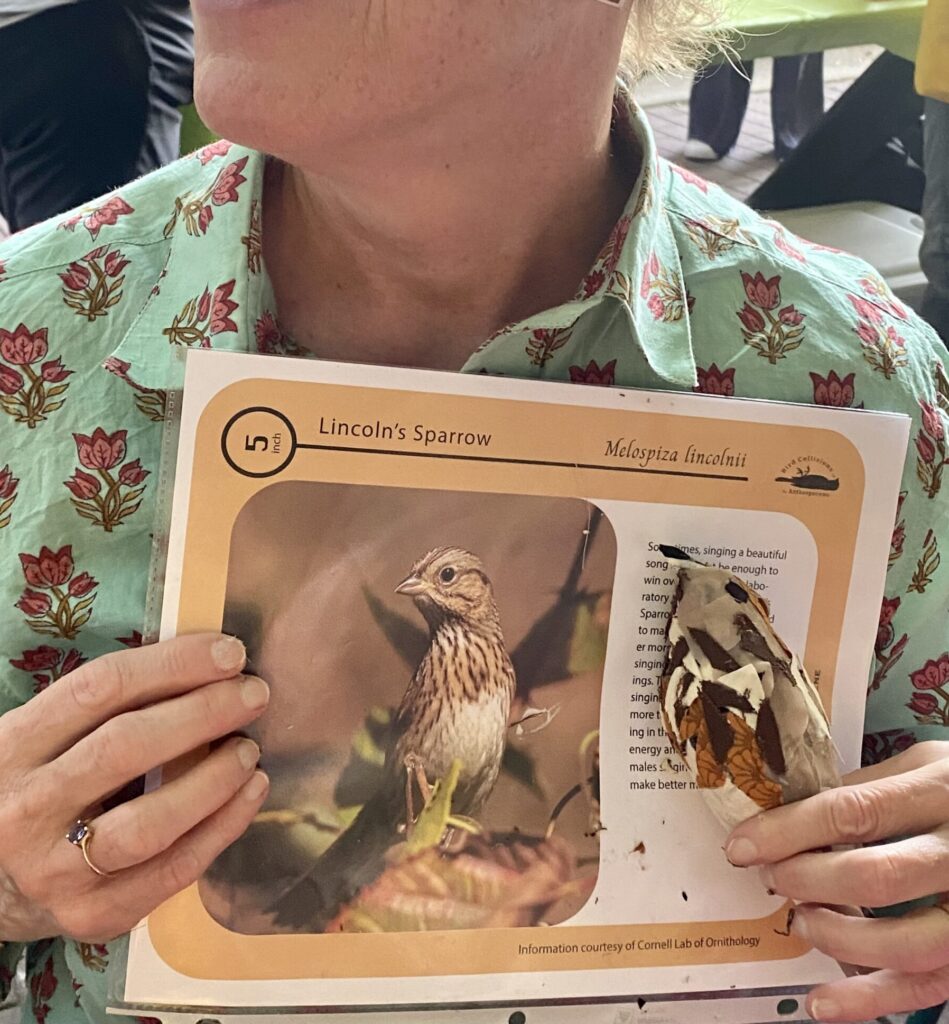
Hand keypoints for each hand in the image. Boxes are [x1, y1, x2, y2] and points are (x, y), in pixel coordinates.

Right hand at [0, 633, 269, 942]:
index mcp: (13, 747)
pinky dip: (223, 826)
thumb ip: (107, 707)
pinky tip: (250, 792)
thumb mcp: (46, 739)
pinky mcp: (93, 914)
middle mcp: (26, 809)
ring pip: (150, 821)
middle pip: (126, 747)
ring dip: (214, 778)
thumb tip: (207, 663)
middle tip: (254, 694)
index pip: (98, 690)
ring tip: (249, 749)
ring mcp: (56, 869)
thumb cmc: (39, 788)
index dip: (172, 665)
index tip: (228, 653)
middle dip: (203, 713)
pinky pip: (173, 869)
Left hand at [725, 741, 948, 1020]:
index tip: (742, 845)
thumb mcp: (928, 765)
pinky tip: (824, 1002)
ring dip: (838, 939)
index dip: (787, 831)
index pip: (852, 812)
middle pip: (873, 877)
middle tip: (773, 879)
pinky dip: (871, 1000)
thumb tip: (791, 810)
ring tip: (802, 924)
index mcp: (941, 791)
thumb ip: (869, 787)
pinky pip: (929, 987)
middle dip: (806, 881)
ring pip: (906, 943)